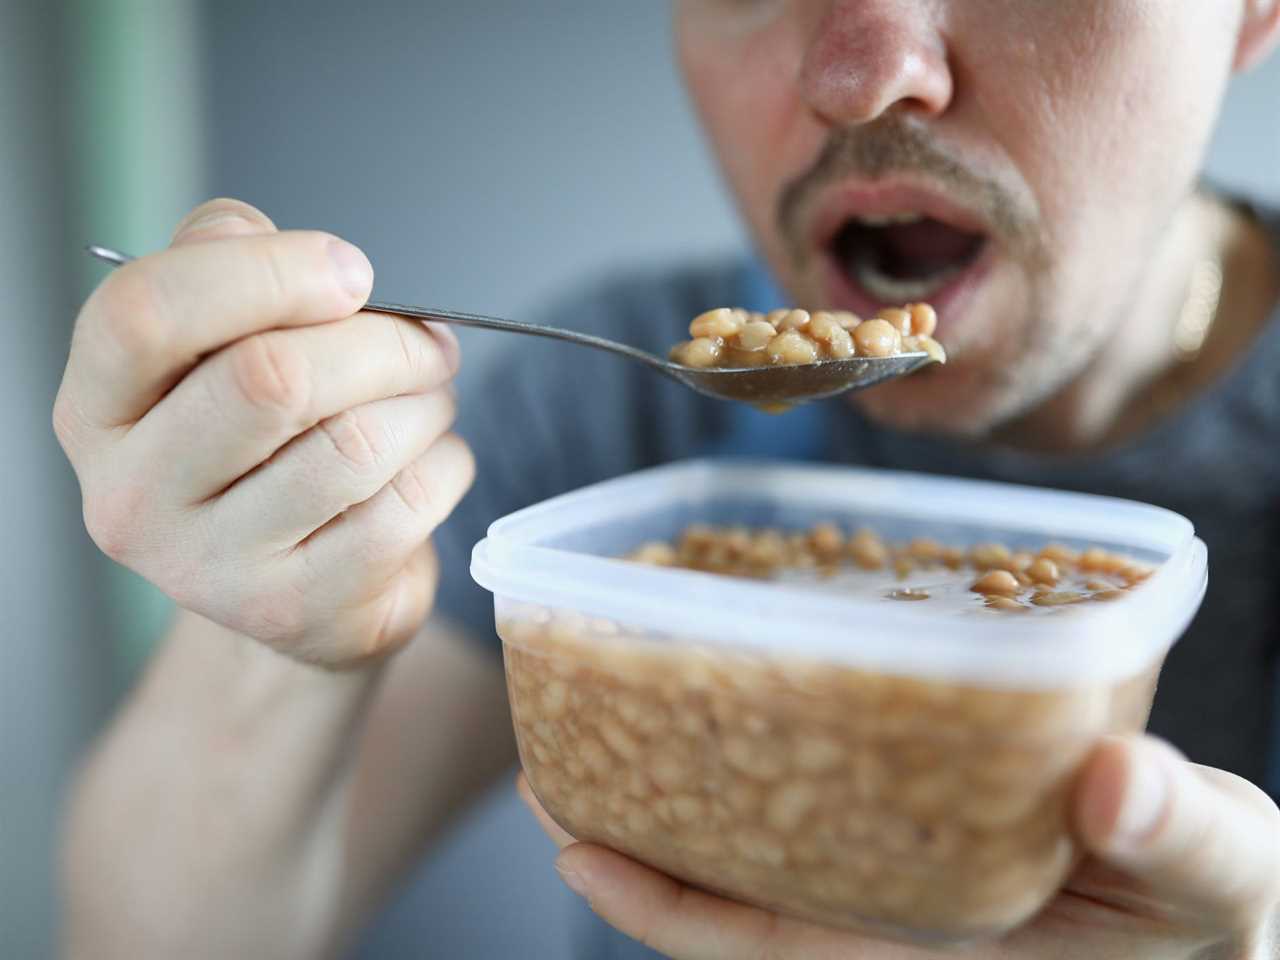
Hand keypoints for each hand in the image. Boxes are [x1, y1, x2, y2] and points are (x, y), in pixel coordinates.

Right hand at [54, 199, 472, 666]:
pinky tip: (431, 460)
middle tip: (427, 343)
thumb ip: (226, 266)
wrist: (291, 593)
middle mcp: (134, 496)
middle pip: (271, 379)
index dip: (266, 272)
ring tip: (431, 399)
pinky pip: (406, 505)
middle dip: (383, 343)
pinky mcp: (298, 609)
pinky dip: (445, 464)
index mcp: (98, 409)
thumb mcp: (220, 348)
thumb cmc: (263, 448)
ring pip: (355, 442)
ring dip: (425, 404)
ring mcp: (211, 567)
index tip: (350, 272)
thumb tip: (276, 244)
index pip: (148, 313)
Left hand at [521, 735, 1279, 958]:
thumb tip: (1112, 780)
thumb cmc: (1216, 915)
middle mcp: (896, 905)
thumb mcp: (1215, 877)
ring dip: (685, 773)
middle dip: (640, 831)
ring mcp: (903, 853)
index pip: (770, 943)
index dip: (668, 907)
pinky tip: (734, 676)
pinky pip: (826, 776)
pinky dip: (767, 734)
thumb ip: (1175, 838)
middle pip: (740, 879)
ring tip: (601, 709)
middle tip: (546, 763)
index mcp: (933, 948)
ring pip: (770, 823)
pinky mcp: (925, 799)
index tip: (575, 850)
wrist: (1227, 907)